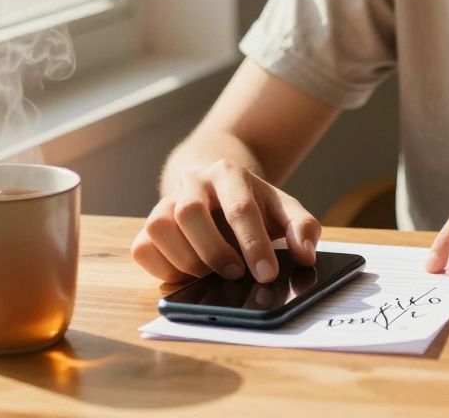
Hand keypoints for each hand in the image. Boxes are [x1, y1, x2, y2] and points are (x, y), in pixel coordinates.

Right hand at [130, 159, 320, 282]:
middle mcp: (192, 183)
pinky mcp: (147, 226)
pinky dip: (163, 267)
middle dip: (215, 251)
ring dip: (186, 260)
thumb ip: (302, 228)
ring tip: (211, 274)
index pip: (239, 208)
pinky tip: (188, 273)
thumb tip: (306, 255)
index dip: (254, 244)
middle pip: (191, 213)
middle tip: (237, 275)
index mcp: (228, 173)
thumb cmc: (252, 204)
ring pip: (160, 228)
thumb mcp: (283, 209)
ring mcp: (165, 202)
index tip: (267, 274)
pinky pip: (142, 248)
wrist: (216, 187)